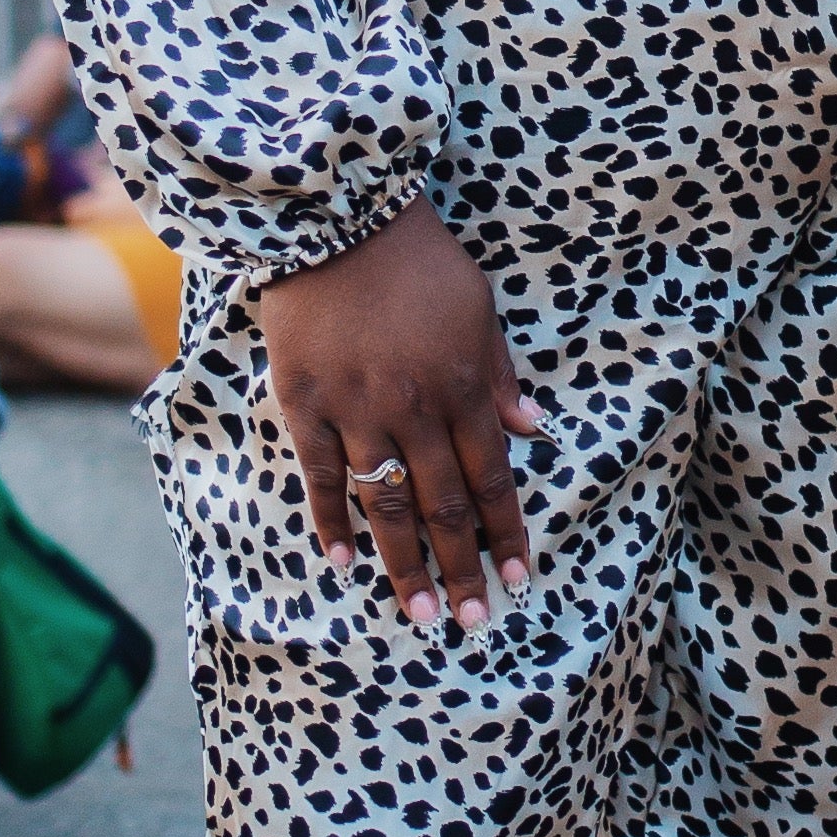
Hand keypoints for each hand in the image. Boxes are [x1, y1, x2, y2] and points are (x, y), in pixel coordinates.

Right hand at [260, 199, 549, 632]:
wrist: (333, 215)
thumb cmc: (415, 258)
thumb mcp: (478, 307)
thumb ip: (499, 374)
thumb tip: (531, 429)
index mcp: (463, 386)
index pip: (492, 478)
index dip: (507, 532)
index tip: (519, 578)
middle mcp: (414, 409)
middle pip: (444, 506)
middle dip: (462, 568)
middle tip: (473, 622)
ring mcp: (356, 411)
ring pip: (388, 503)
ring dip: (405, 565)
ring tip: (421, 614)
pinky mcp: (305, 404)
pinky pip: (321, 476)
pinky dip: (332, 522)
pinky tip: (344, 562)